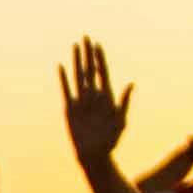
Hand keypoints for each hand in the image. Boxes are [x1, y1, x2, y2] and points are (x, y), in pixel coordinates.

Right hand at [61, 39, 130, 158]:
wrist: (94, 155)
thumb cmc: (110, 140)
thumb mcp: (120, 121)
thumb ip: (124, 102)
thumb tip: (131, 84)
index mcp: (107, 96)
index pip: (103, 72)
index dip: (100, 58)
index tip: (98, 45)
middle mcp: (93, 95)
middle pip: (90, 70)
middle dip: (88, 54)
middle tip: (86, 37)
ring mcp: (81, 101)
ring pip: (78, 76)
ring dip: (77, 61)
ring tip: (75, 46)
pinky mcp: (70, 108)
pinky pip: (66, 90)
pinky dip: (63, 78)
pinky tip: (61, 66)